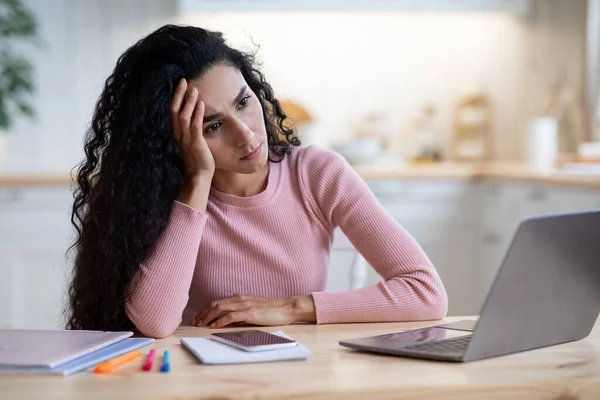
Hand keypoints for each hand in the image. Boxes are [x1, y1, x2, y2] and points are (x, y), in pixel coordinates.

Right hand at [171, 78, 214, 179]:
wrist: (198, 177)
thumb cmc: (196, 160)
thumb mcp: (190, 142)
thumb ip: (189, 130)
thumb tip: (192, 116)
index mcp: (176, 134)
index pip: (172, 112)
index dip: (174, 98)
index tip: (178, 85)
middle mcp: (178, 135)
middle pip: (175, 111)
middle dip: (179, 95)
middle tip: (183, 80)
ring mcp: (186, 139)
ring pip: (184, 116)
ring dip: (189, 102)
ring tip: (194, 89)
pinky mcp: (196, 144)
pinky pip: (195, 127)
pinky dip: (198, 114)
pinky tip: (202, 104)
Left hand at [191, 294, 316, 328]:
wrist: (287, 307)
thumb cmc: (272, 310)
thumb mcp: (253, 310)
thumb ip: (241, 314)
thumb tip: (228, 322)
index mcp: (239, 298)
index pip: (217, 303)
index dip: (204, 311)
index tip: (197, 319)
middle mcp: (239, 299)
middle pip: (214, 304)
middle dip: (201, 314)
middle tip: (193, 324)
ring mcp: (244, 305)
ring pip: (219, 308)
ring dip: (207, 318)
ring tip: (199, 326)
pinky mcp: (250, 312)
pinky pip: (231, 316)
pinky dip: (220, 321)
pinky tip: (214, 327)